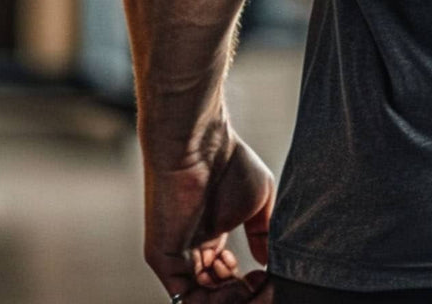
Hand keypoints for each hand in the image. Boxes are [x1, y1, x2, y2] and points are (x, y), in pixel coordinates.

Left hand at [143, 121, 275, 301]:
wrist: (201, 144)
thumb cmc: (230, 163)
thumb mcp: (258, 203)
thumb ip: (263, 235)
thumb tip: (267, 263)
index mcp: (212, 236)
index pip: (226, 277)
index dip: (248, 284)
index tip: (267, 275)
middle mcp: (192, 250)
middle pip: (214, 293)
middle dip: (240, 294)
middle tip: (259, 282)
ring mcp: (176, 256)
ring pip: (200, 298)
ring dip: (228, 297)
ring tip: (246, 280)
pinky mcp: (164, 258)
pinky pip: (184, 295)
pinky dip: (211, 298)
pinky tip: (233, 280)